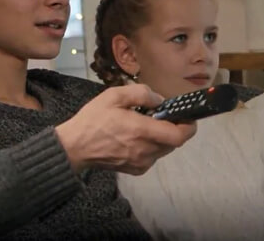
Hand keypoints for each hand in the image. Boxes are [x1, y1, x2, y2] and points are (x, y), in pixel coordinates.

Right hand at [56, 84, 196, 174]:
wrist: (74, 147)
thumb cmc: (93, 120)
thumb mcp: (112, 96)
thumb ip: (140, 93)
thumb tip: (159, 100)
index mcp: (142, 130)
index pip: (180, 135)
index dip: (189, 126)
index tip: (187, 117)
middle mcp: (146, 150)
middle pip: (173, 142)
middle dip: (172, 129)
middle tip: (160, 117)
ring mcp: (142, 162)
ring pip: (163, 150)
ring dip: (160, 138)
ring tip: (143, 127)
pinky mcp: (136, 170)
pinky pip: (152, 157)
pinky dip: (150, 147)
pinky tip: (133, 139)